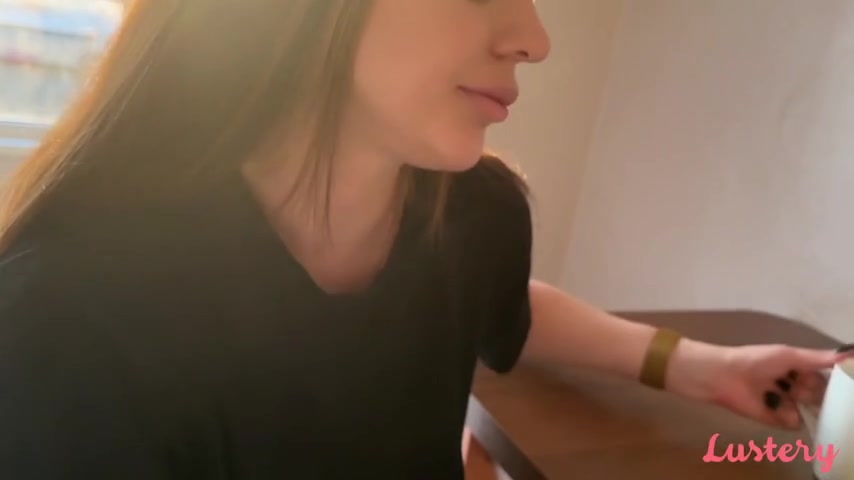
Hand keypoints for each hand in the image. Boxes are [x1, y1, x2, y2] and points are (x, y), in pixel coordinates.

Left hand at [666, 339, 853, 429]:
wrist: (722, 376)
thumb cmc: (754, 360)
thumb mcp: (788, 355)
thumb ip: (818, 358)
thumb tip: (848, 355)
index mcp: (798, 367)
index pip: (827, 378)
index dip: (832, 380)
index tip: (837, 381)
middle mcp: (795, 386)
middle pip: (820, 396)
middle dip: (812, 391)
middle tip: (795, 384)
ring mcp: (786, 404)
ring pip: (809, 410)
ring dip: (798, 402)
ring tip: (779, 392)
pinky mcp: (775, 419)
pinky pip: (794, 423)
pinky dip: (786, 415)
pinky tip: (772, 404)